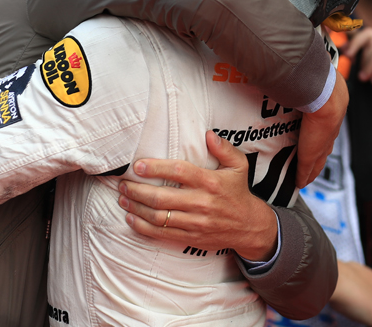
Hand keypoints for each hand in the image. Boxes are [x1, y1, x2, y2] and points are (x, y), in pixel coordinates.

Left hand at [118, 130, 277, 260]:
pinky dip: (142, 227)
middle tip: (123, 183)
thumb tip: (208, 134)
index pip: (178, 172)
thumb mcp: (239, 166)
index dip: (155, 168)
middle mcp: (200, 203)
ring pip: (158, 216)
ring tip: (122, 197)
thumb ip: (224, 149)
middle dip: (137, 190)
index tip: (137, 166)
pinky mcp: (190, 238)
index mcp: (209, 182)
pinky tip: (130, 218)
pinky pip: (161, 234)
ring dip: (135, 208)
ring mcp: (194, 222)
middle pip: (161, 197)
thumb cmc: (238, 192)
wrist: (249, 227)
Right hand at [296, 67, 347, 186]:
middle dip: (318, 157)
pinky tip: (298, 182)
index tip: (317, 144)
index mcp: (333, 108)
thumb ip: (305, 75)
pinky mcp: (312, 151)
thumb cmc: (316, 79)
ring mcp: (323, 140)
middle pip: (324, 147)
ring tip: (303, 176)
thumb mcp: (313, 76)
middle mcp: (331, 126)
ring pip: (318, 158)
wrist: (324, 93)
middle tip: (310, 166)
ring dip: (311, 168)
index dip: (322, 137)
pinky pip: (307, 166)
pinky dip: (303, 175)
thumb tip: (296, 64)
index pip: (327, 127)